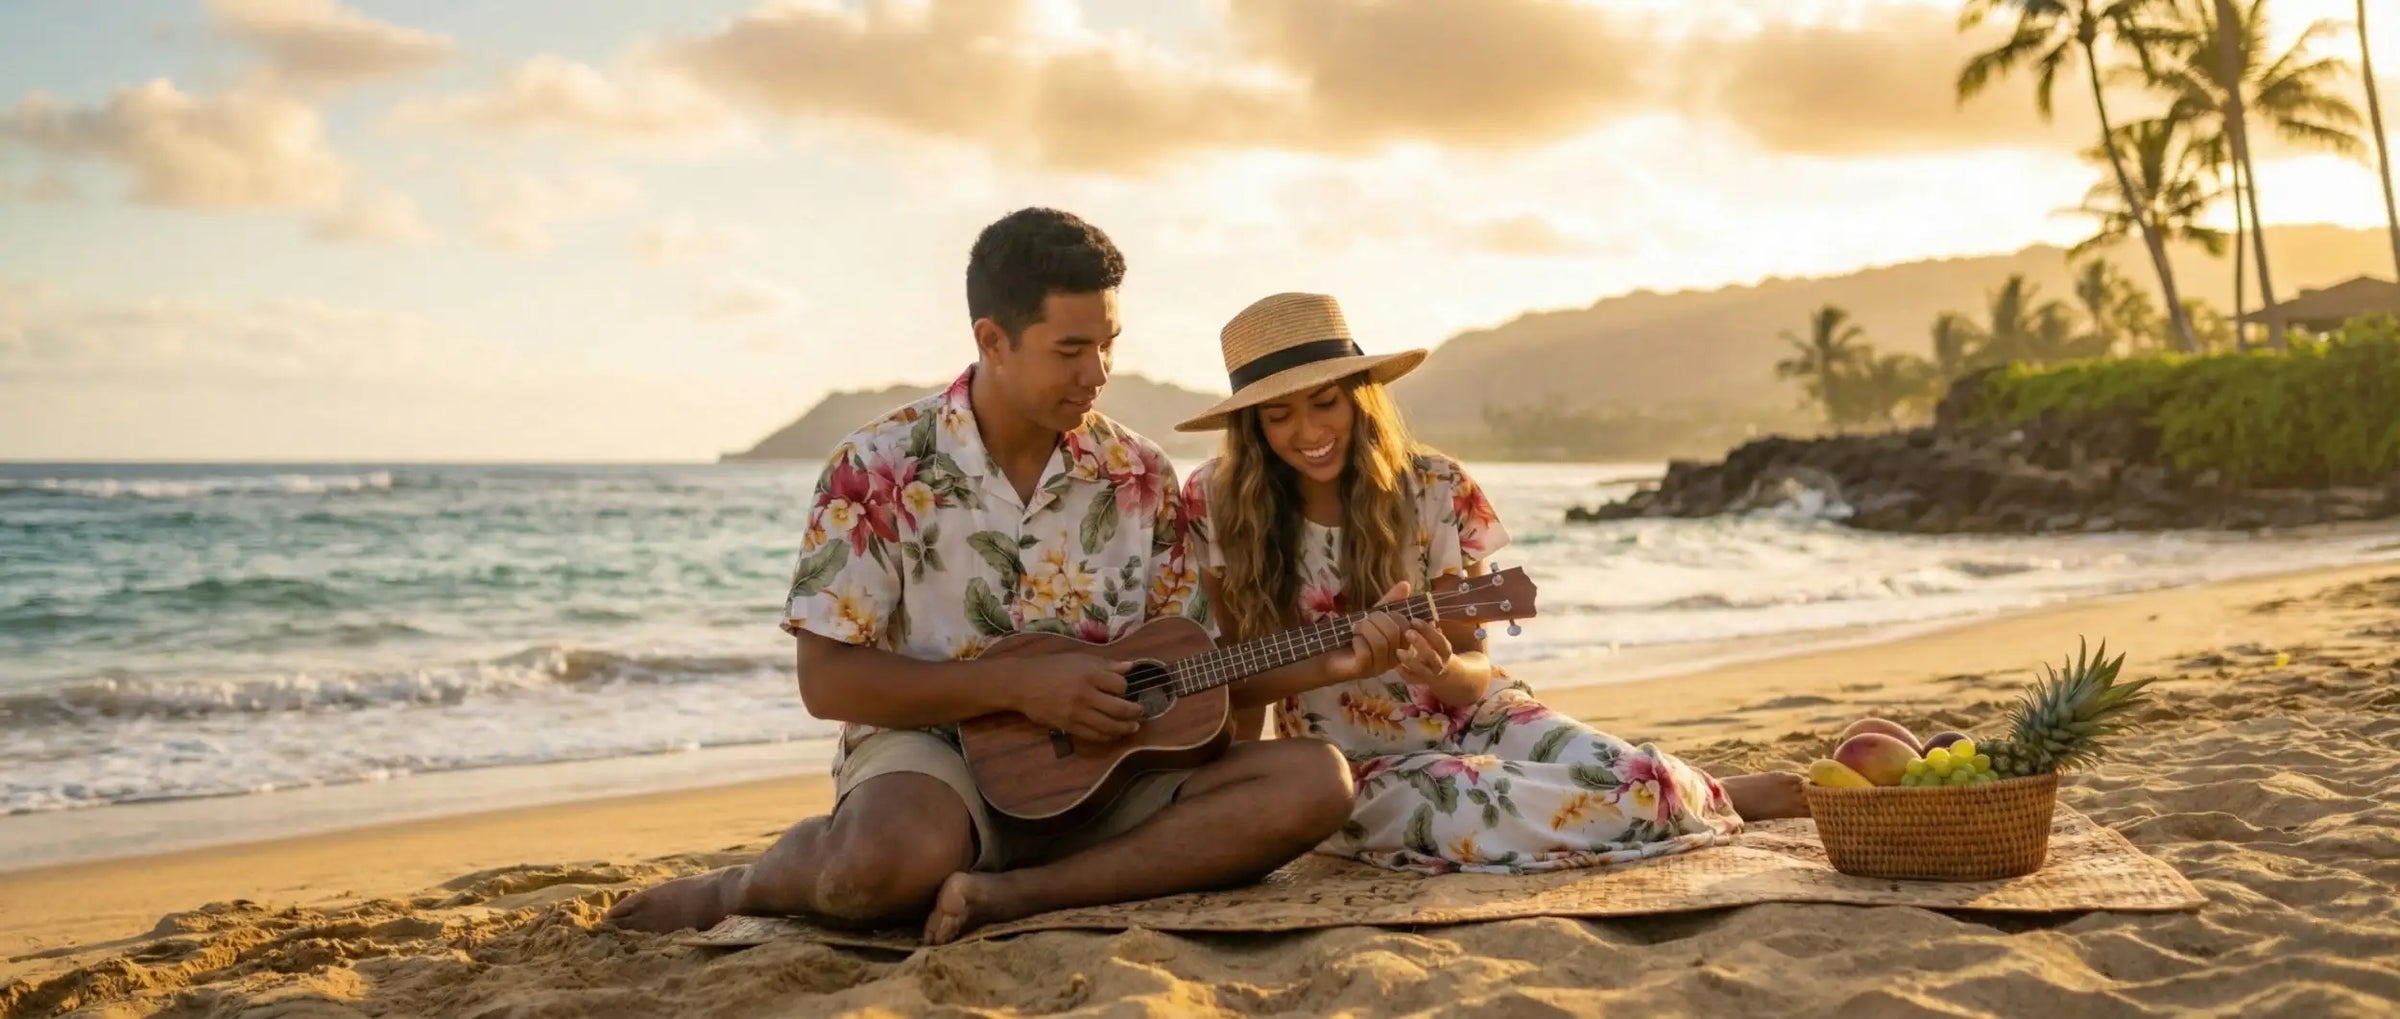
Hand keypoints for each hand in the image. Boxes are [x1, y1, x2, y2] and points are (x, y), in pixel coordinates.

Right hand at [1011, 654, 1144, 742]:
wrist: (1023, 684)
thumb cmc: (1051, 668)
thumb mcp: (1078, 659)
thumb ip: (1105, 664)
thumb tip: (1130, 666)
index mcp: (1090, 674)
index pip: (1120, 685)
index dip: (1126, 688)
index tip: (1124, 689)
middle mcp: (1086, 694)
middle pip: (1120, 708)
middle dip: (1135, 712)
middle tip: (1140, 713)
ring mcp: (1077, 713)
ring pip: (1109, 726)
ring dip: (1125, 728)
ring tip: (1133, 727)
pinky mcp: (1069, 726)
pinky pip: (1094, 736)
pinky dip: (1107, 736)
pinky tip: (1113, 734)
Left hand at [1322, 581, 1411, 682]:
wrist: (1326, 652)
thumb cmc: (1352, 634)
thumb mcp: (1372, 616)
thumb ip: (1390, 602)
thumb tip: (1405, 584)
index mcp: (1401, 644)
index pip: (1408, 627)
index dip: (1395, 615)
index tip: (1380, 614)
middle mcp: (1395, 658)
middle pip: (1395, 632)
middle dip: (1376, 619)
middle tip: (1364, 621)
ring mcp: (1380, 667)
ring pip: (1381, 642)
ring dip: (1365, 629)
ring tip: (1356, 629)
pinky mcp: (1364, 670)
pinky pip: (1366, 652)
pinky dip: (1357, 640)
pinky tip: (1353, 640)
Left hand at [1395, 618, 1453, 685]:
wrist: (1444, 674)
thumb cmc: (1436, 651)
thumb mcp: (1437, 641)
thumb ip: (1430, 631)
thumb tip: (1426, 618)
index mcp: (1445, 651)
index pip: (1439, 640)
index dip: (1428, 630)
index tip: (1414, 621)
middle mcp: (1439, 664)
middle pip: (1431, 655)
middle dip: (1420, 643)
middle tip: (1407, 632)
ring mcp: (1430, 675)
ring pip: (1421, 669)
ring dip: (1410, 660)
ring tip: (1398, 650)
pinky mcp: (1419, 682)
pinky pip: (1411, 679)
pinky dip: (1403, 672)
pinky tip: (1395, 664)